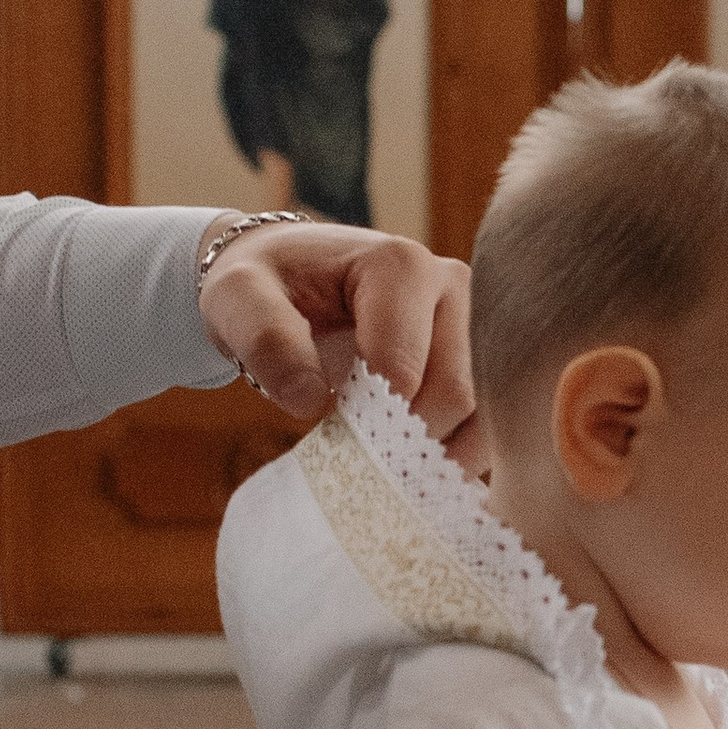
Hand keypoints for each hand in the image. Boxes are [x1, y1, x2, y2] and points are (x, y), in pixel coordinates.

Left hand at [200, 221, 475, 442]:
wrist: (288, 273)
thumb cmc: (266, 284)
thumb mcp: (237, 299)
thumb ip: (266, 340)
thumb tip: (311, 399)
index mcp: (401, 265)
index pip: (403, 372)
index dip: (366, 419)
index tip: (329, 426)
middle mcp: (454, 286)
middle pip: (454, 396)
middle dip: (402, 438)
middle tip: (355, 449)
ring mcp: (477, 322)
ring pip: (482, 416)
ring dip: (436, 452)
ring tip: (385, 460)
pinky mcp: (482, 357)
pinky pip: (489, 425)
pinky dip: (455, 455)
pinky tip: (416, 462)